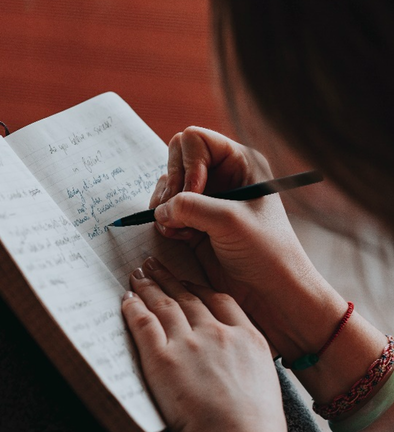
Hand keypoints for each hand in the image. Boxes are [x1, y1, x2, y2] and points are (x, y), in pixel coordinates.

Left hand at [122, 256, 287, 431]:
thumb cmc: (256, 431)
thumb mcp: (265, 388)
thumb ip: (246, 368)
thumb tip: (233, 371)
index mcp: (247, 337)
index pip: (219, 300)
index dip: (198, 286)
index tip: (187, 281)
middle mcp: (217, 332)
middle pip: (187, 296)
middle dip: (168, 278)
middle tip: (154, 265)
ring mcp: (189, 342)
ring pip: (164, 303)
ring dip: (148, 286)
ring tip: (138, 274)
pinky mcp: (161, 358)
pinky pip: (143, 323)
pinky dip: (133, 308)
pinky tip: (127, 300)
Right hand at [149, 127, 344, 360]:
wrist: (271, 291)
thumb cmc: (265, 251)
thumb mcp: (229, 221)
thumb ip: (190, 206)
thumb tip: (160, 209)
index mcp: (240, 162)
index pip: (195, 140)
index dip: (188, 164)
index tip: (195, 194)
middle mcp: (221, 176)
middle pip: (175, 159)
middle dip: (172, 186)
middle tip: (178, 213)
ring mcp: (206, 199)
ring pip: (167, 187)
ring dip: (166, 207)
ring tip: (181, 230)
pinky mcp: (194, 222)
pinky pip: (166, 210)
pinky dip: (166, 222)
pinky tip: (182, 238)